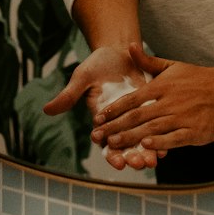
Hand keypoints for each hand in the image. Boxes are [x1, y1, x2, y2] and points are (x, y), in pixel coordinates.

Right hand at [42, 44, 157, 170]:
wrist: (120, 51)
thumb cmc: (98, 64)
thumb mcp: (82, 77)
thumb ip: (69, 95)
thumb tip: (46, 110)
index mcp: (102, 119)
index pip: (105, 143)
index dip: (111, 154)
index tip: (117, 162)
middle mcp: (119, 123)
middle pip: (125, 147)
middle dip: (131, 157)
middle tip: (139, 163)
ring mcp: (135, 118)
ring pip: (140, 141)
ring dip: (146, 152)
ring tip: (153, 160)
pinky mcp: (149, 110)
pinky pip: (155, 128)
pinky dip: (160, 138)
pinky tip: (166, 145)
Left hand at [92, 44, 213, 155]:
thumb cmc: (200, 78)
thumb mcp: (173, 66)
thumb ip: (149, 62)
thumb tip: (129, 46)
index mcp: (162, 86)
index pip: (132, 98)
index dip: (113, 109)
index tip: (98, 118)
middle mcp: (169, 102)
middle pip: (136, 116)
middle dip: (115, 127)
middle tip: (97, 136)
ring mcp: (182, 117)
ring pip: (151, 129)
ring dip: (130, 137)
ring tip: (113, 145)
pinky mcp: (195, 132)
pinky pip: (173, 139)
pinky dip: (159, 143)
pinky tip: (145, 146)